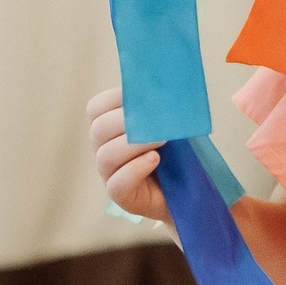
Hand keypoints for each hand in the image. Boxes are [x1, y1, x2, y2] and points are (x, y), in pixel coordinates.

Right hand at [87, 88, 169, 221]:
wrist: (189, 190)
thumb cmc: (177, 153)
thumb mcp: (169, 127)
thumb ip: (162, 109)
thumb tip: (168, 89)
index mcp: (111, 128)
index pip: (96, 108)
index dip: (114, 98)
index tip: (141, 94)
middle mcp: (104, 150)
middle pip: (98, 130)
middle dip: (124, 120)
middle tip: (153, 118)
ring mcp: (110, 174)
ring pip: (106, 156)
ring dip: (133, 144)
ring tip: (162, 139)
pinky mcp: (121, 196)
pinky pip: (117, 183)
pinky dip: (135, 168)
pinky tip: (155, 159)